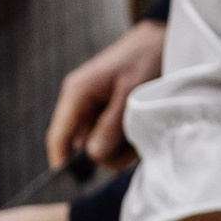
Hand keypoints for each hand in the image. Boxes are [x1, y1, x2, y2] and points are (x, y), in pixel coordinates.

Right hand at [47, 19, 166, 170]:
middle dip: (106, 153)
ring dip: (119, 147)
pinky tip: (141, 131)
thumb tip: (93, 156)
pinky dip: (125, 139)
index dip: (62, 163)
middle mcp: (79, 101)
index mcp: (76, 94)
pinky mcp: (107, 109)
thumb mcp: (131, 94)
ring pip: (97, 143)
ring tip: (142, 136)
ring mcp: (93, 106)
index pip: (58, 137)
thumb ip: (111, 126)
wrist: (162, 38)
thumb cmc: (145, 59)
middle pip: (79, 146)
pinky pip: (109, 134)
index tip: (75, 182)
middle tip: (134, 149)